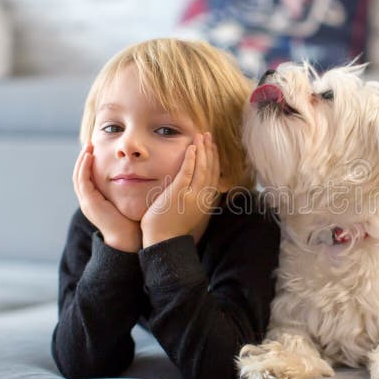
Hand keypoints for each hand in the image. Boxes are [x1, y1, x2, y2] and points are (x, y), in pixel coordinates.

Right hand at [73, 142, 141, 252]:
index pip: (88, 177)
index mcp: (96, 200)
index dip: (90, 163)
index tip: (97, 148)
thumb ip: (131, 188)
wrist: (130, 239)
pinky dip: (84, 168)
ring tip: (88, 146)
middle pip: (80, 174)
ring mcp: (87, 203)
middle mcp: (89, 201)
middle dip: (83, 158)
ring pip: (78, 176)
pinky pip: (82, 182)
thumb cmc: (134, 221)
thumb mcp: (130, 200)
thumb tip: (141, 173)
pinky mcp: (90, 203)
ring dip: (82, 160)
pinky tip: (89, 156)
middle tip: (90, 143)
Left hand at [140, 132, 220, 247]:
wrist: (163, 242)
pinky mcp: (179, 193)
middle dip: (210, 150)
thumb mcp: (189, 213)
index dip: (215, 160)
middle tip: (208, 136)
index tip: (213, 147)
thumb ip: (194, 200)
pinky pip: (187, 172)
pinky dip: (191, 159)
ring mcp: (192, 195)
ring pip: (202, 168)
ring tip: (201, 136)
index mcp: (205, 201)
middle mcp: (202, 197)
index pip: (214, 176)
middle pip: (211, 169)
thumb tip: (196, 189)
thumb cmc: (171, 229)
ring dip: (202, 150)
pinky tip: (191, 147)